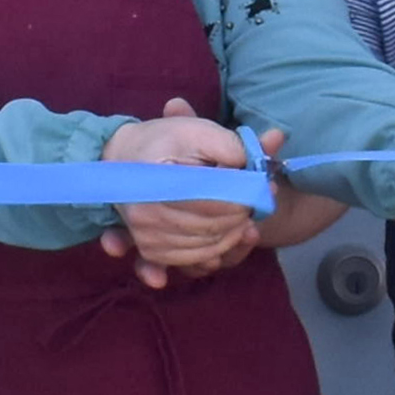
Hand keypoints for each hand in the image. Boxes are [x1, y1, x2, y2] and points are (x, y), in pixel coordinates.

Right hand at [101, 99, 262, 285]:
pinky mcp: (147, 249)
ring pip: (201, 249)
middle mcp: (146, 212)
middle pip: (209, 227)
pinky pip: (185, 262)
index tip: (259, 190)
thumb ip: (233, 142)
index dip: (242, 199)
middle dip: (239, 220)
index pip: (214, 200)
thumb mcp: (198, 131)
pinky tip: (222, 245)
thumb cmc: (164, 141)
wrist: (120, 156)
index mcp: (159, 179)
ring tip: (243, 226)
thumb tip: (274, 140)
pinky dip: (208, 256)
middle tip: (255, 210)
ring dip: (228, 241)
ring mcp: (145, 235)